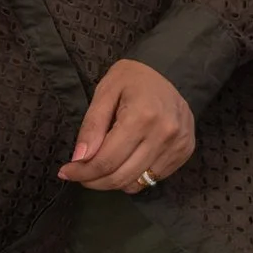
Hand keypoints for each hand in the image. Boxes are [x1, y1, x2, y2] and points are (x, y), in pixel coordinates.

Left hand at [60, 60, 194, 191]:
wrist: (170, 69)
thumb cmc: (132, 79)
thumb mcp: (105, 92)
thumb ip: (92, 126)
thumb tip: (80, 159)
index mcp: (142, 116)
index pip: (107, 160)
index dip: (83, 172)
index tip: (67, 173)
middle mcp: (164, 134)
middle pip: (121, 177)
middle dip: (94, 181)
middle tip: (80, 175)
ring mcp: (178, 145)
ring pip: (136, 183)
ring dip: (113, 182)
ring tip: (101, 168)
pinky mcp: (185, 152)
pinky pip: (153, 178)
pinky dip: (134, 177)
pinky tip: (126, 161)